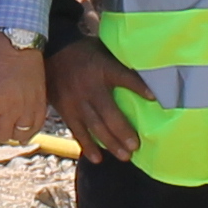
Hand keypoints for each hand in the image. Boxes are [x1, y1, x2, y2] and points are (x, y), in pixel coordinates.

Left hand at [0, 33, 45, 147]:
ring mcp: (28, 106)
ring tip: (9, 120)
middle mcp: (10, 108)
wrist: (17, 41)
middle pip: (1, 135)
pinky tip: (22, 122)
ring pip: (20, 135)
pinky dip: (29, 128)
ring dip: (12, 130)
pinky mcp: (41, 102)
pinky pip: (36, 126)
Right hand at [45, 38, 149, 163]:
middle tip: (136, 146)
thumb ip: (119, 62)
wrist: (52, 51)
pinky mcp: (66, 110)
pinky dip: (88, 146)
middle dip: (123, 131)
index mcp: (102, 68)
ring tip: (125, 156)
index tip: (154, 98)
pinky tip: (98, 158)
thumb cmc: (85, 52)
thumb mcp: (103, 49)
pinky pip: (78, 131)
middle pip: (109, 113)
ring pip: (95, 126)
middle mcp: (90, 87)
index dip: (138, 87)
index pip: (123, 77)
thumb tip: (147, 70)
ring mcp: (76, 101)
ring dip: (110, 143)